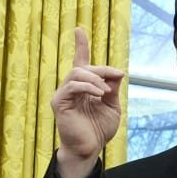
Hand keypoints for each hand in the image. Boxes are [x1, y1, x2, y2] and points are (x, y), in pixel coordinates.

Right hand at [51, 27, 125, 177]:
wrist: (90, 148)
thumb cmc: (99, 129)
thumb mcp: (112, 106)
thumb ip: (112, 89)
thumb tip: (116, 73)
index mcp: (83, 87)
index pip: (80, 62)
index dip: (80, 45)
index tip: (79, 30)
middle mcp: (71, 88)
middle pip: (83, 67)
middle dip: (102, 69)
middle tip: (117, 75)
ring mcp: (63, 94)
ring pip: (76, 74)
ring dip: (95, 78)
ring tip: (106, 91)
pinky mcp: (59, 103)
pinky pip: (72, 86)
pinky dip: (88, 87)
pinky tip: (99, 94)